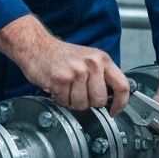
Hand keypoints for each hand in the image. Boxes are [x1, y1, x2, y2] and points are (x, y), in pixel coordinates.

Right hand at [0, 14, 129, 114]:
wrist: (37, 46)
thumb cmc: (62, 55)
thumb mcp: (89, 59)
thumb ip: (102, 75)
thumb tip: (113, 98)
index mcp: (102, 59)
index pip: (122, 86)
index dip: (120, 104)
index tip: (113, 111)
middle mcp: (92, 64)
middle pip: (99, 100)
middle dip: (88, 102)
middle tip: (78, 93)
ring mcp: (77, 71)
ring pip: (82, 104)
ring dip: (72, 101)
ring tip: (66, 88)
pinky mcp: (61, 79)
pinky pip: (65, 102)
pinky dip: (60, 99)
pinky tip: (57, 87)